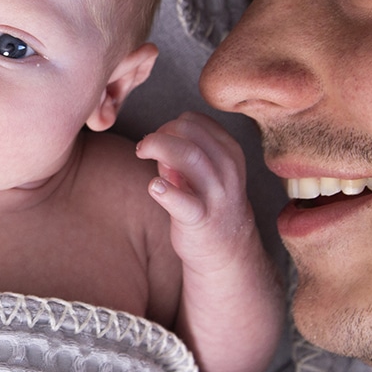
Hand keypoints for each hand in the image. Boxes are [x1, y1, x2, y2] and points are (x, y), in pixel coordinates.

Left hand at [135, 111, 256, 275]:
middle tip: (145, 147)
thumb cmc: (208, 202)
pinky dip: (164, 190)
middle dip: (159, 133)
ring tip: (141, 154)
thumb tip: (156, 139)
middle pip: (189, 132)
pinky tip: (154, 186)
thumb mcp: (204, 171)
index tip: (159, 139)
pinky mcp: (201, 218)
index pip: (196, 121)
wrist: (226, 249)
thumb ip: (181, 152)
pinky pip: (182, 201)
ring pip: (189, 155)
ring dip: (157, 148)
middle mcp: (228, 169)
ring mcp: (217, 194)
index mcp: (229, 152)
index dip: (170, 125)